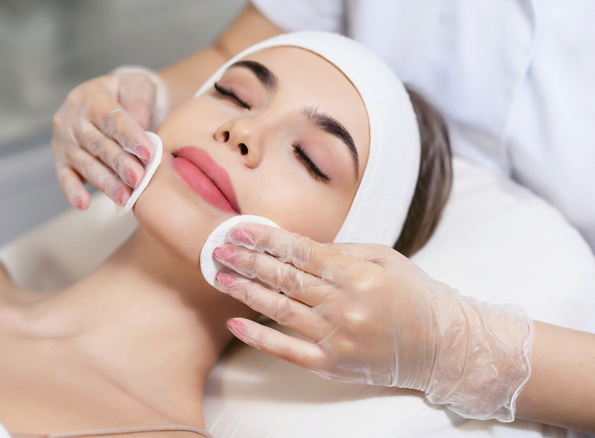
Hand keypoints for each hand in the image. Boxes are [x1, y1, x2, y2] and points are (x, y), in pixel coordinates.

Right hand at [51, 72, 158, 208]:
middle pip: (98, 144)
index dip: (130, 136)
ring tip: (125, 197)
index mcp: (91, 96)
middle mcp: (72, 118)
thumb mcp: (138, 86)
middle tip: (139, 179)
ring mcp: (65, 141)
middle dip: (120, 164)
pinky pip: (65, 178)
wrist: (110, 99)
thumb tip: (141, 127)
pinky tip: (83, 204)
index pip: (111, 118)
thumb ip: (139, 102)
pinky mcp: (61, 160)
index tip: (148, 153)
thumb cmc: (127, 95)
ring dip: (106, 182)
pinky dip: (73, 192)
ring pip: (86, 164)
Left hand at [211, 223, 532, 420]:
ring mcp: (336, 337)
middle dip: (248, 261)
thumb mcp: (384, 258)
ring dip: (246, 291)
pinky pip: (287, 350)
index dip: (266, 239)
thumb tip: (297, 245)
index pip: (299, 252)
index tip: (240, 230)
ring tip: (221, 276)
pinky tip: (236, 322)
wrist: (443, 345)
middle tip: (219, 249)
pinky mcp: (332, 364)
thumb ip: (341, 250)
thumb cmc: (414, 295)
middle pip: (284, 279)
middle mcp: (344, 305)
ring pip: (280, 310)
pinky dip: (259, 336)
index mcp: (357, 274)